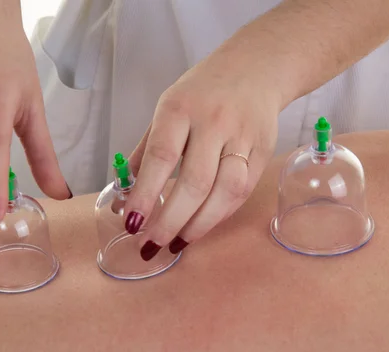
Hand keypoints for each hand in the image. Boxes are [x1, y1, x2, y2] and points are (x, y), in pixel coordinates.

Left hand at [125, 51, 280, 260]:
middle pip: (195, 182)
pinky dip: (219, 216)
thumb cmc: (201, 92)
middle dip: (171, 221)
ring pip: (225, 192)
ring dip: (199, 226)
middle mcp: (214, 122)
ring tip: (176, 244)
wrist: (256, 67)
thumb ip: (145, 153)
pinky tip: (201, 227)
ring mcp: (243, 137)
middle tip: (152, 246)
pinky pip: (242, 192)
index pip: (161, 157)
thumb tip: (124, 199)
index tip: (132, 224)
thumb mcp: (166, 109)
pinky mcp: (264, 151)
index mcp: (180, 109)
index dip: (146, 195)